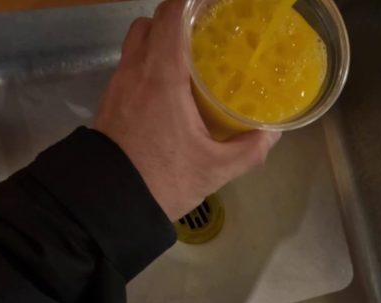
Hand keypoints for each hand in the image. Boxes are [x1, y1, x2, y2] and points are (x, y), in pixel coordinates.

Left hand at [95, 0, 280, 220]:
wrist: (108, 204)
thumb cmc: (162, 180)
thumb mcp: (215, 169)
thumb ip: (249, 149)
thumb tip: (272, 133)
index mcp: (162, 76)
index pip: (172, 15)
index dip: (190, 2)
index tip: (212, 6)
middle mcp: (135, 71)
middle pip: (151, 22)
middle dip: (178, 19)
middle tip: (206, 32)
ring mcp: (118, 85)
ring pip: (136, 43)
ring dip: (159, 41)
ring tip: (189, 58)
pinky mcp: (110, 102)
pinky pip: (129, 67)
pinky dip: (148, 64)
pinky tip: (170, 87)